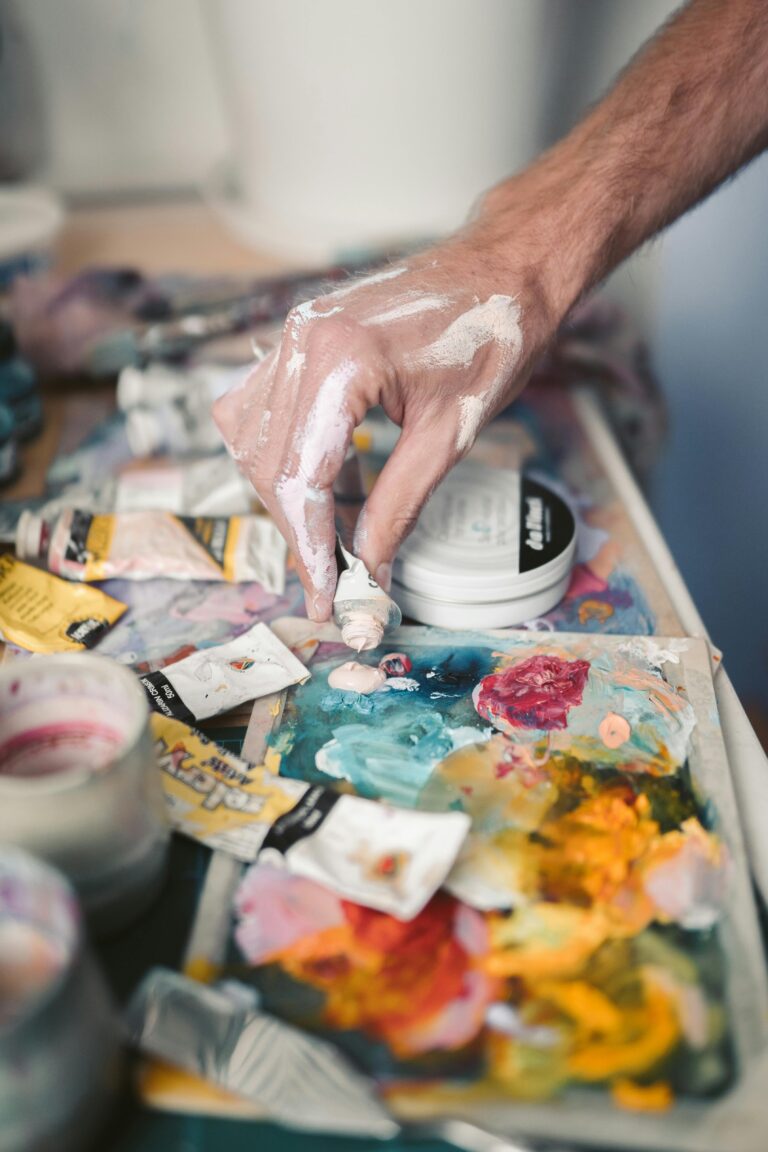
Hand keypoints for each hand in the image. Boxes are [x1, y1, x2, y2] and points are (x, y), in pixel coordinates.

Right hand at [213, 218, 566, 620]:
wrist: (504, 268)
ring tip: (329, 532)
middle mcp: (303, 342)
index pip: (299, 478)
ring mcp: (294, 333)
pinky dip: (280, 453)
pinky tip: (320, 477)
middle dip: (297, 530)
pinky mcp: (300, 334)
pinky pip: (259, 405)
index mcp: (341, 361)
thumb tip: (369, 570)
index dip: (310, 548)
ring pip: (251, 438)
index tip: (324, 595)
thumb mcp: (448, 435)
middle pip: (268, 465)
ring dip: (282, 494)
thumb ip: (398, 507)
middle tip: (332, 577)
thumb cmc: (491, 336)